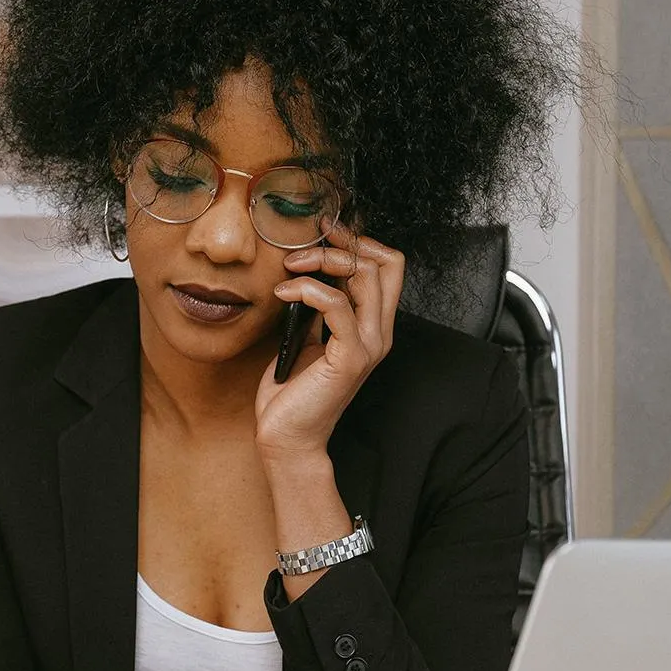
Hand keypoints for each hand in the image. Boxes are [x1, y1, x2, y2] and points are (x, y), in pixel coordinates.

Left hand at [254, 223, 404, 459]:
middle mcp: (378, 333)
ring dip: (323, 261)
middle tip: (305, 244)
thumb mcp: (306, 338)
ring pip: (366, 276)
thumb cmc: (292, 393)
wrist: (287, 438)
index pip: (388, 265)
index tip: (323, 232)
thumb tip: (307, 274)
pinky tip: (283, 292)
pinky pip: (337, 305)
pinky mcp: (349, 358)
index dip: (359, 241)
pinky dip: (308, 289)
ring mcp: (368, 346)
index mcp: (371, 326)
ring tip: (290, 267)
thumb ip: (317, 309)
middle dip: (343, 242)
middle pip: (386, 263)